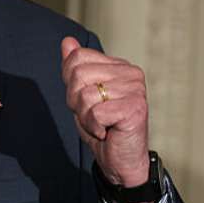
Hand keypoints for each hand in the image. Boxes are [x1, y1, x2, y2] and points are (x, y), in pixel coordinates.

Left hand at [60, 37, 153, 202]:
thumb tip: (67, 41)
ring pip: (85, 95)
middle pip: (78, 74)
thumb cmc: (102, 127)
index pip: (77, 58)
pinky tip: (107, 131)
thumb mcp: (81, 94)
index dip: (70, 82)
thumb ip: (75, 68)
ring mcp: (136, 90)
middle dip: (75, 100)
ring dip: (85, 116)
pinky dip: (93, 126)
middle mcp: (131, 74)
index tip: (85, 100)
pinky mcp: (135, 109)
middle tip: (92, 115)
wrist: (120, 161)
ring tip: (101, 124)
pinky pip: (95, 112)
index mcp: (119, 66)